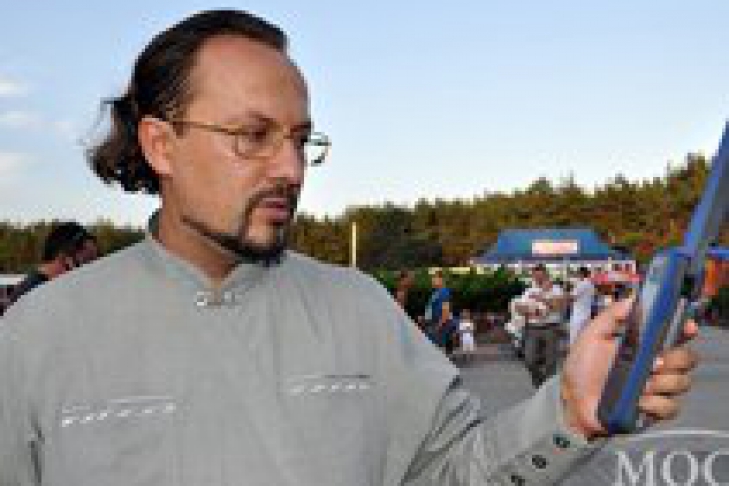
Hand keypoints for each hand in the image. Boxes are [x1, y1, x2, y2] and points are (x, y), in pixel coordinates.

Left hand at [560, 298, 698, 438]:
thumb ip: (612, 315)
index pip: (677, 334)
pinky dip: (656, 403)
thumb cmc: (581, 368)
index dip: (686, 329)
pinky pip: (671, 407)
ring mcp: (658, 388)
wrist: (572, 399)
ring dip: (662, 382)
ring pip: (682, 382)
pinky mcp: (655, 411)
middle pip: (688, 358)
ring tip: (640, 384)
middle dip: (676, 359)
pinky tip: (639, 401)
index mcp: (645, 345)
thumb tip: (633, 299)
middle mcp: (657, 365)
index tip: (687, 327)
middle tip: (654, 362)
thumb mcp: (592, 335)